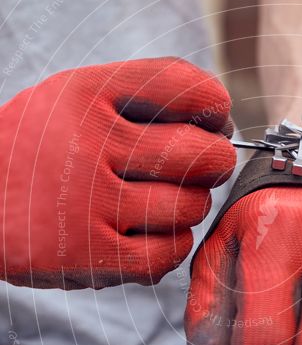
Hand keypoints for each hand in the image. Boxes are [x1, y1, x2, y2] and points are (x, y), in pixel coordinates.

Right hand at [0, 57, 234, 287]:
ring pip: (189, 206)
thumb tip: (218, 113)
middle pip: (201, 154)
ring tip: (159, 202)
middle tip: (200, 167)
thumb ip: (139, 95)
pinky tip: (150, 233)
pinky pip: (168, 253)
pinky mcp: (89, 257)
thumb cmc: (39, 149)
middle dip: (213, 161)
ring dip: (188, 206)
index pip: (187, 88)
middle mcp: (88, 144)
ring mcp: (87, 204)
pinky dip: (171, 244)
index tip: (213, 121)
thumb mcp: (71, 97)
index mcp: (86, 94)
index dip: (216, 107)